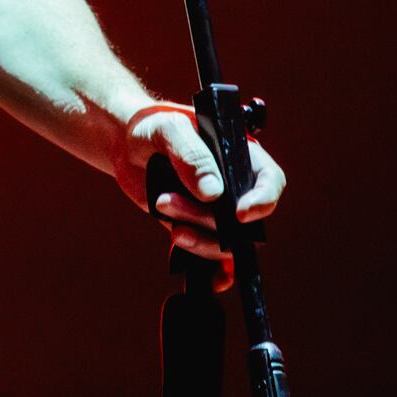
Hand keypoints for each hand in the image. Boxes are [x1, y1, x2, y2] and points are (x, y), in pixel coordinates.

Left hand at [114, 102, 286, 286]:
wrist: (126, 147)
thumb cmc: (152, 130)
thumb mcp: (168, 130)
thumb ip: (191, 155)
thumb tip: (213, 193)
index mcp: (240, 158)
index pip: (270, 181)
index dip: (263, 200)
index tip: (240, 214)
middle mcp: (235, 189)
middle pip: (244, 220)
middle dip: (209, 219)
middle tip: (166, 200)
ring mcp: (216, 212)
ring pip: (224, 242)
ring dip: (196, 235)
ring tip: (160, 205)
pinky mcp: (197, 228)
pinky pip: (209, 255)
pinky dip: (205, 266)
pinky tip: (196, 267)